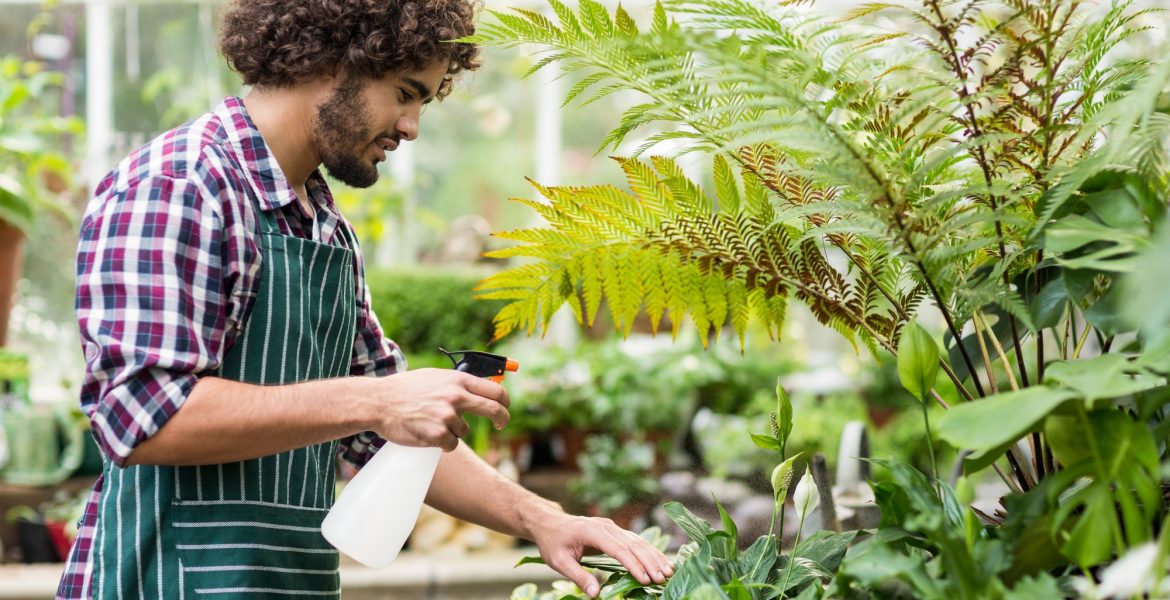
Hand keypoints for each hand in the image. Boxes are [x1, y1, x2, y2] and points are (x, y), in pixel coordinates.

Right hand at [365, 368, 508, 450]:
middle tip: (501, 424)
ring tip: (430, 421)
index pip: (495, 390)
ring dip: (452, 431)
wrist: (380, 402)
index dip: (504, 401)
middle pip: (494, 410)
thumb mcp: (435, 377)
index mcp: (457, 380)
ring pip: (464, 431)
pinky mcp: (438, 434)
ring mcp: (447, 416)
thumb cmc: (406, 389)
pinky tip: (426, 433)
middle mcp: (456, 396)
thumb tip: (483, 390)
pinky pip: (450, 444)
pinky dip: (442, 443)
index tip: (504, 407)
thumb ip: (458, 383)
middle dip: (502, 419)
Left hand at [531, 514, 673, 597]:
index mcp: (592, 531)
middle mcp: (606, 526)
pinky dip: (649, 551)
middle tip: (663, 578)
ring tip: (669, 571)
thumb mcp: (559, 562)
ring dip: (654, 556)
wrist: (550, 523)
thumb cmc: (553, 542)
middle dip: (650, 561)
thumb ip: (578, 577)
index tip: (645, 579)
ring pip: (638, 541)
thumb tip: (597, 594)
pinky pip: (635, 541)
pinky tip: (661, 561)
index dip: (633, 564)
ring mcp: (612, 527)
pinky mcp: (615, 531)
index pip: (618, 549)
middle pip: (633, 543)